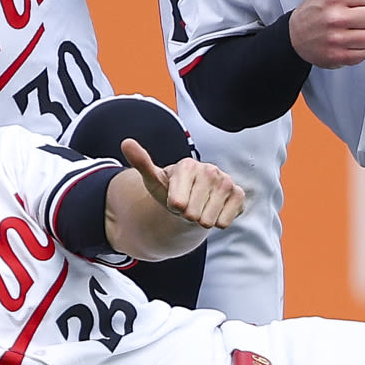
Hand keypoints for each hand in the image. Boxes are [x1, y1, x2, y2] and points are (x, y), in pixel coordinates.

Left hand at [121, 139, 245, 231]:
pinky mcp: (238, 195)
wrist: (193, 199)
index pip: (177, 203)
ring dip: (202, 220)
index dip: (173, 207)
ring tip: (200, 207)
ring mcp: (226, 181)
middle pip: (193, 214)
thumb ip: (142, 163)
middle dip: (188, 215)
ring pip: (209, 220)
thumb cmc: (171, 190)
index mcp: (187, 165)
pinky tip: (214, 210)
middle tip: (188, 205)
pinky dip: (218, 222)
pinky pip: (225, 222)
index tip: (174, 199)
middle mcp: (209, 170)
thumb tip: (126, 142)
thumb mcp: (154, 181)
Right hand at [290, 0, 364, 68]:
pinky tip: (347, 42)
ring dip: (364, 34)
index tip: (353, 1)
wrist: (295, 35)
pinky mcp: (338, 56)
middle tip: (353, 16)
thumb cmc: (315, 5)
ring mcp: (336, 38)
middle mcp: (335, 17)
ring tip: (350, 29)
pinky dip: (358, 50)